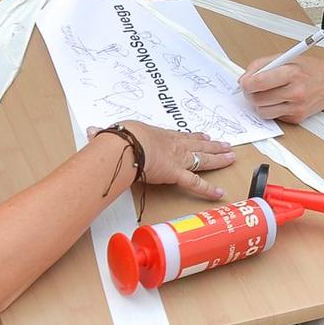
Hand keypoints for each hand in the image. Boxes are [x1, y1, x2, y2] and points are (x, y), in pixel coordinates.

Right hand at [109, 121, 234, 199]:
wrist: (126, 144)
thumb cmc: (120, 137)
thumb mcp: (113, 133)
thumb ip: (104, 135)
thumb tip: (92, 131)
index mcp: (159, 135)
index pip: (181, 136)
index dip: (193, 136)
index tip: (203, 135)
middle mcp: (173, 145)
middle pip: (197, 144)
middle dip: (213, 145)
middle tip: (225, 144)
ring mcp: (177, 159)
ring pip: (203, 158)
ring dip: (218, 158)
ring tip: (231, 157)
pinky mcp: (177, 173)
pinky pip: (195, 183)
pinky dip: (208, 189)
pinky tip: (220, 193)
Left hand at [239, 52, 323, 123]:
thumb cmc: (311, 69)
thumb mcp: (287, 57)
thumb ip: (262, 65)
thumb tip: (244, 79)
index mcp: (292, 73)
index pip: (258, 82)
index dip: (246, 83)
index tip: (245, 82)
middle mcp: (295, 92)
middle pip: (257, 99)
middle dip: (250, 94)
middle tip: (253, 88)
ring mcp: (296, 107)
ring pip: (262, 112)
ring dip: (260, 103)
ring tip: (267, 94)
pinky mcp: (297, 118)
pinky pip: (274, 117)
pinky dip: (272, 109)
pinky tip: (281, 100)